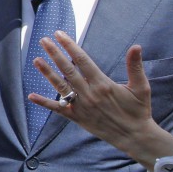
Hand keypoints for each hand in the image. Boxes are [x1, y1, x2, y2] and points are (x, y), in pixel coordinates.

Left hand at [29, 31, 158, 161]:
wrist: (133, 136)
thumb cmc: (138, 110)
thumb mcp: (141, 87)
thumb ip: (135, 67)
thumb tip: (136, 46)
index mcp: (103, 84)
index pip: (82, 60)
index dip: (70, 46)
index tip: (59, 34)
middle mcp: (89, 94)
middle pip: (68, 70)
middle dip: (55, 54)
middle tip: (44, 41)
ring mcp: (81, 106)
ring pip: (60, 86)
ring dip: (47, 73)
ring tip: (36, 60)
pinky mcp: (76, 117)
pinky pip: (57, 109)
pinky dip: (44, 102)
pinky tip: (31, 96)